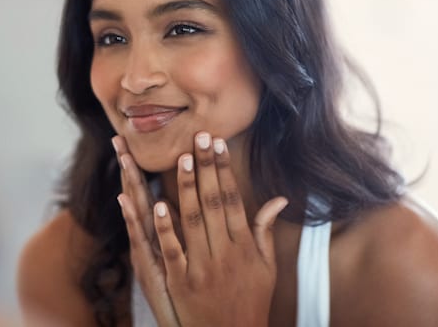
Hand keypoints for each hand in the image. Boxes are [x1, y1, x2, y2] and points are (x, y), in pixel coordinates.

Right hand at [113, 136, 180, 326]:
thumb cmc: (186, 296)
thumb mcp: (182, 260)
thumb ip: (180, 230)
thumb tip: (171, 205)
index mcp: (156, 235)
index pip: (146, 193)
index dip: (136, 169)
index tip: (127, 143)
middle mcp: (147, 241)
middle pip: (136, 197)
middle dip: (128, 168)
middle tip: (118, 139)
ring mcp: (146, 253)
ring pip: (137, 213)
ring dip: (131, 185)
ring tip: (124, 159)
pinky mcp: (150, 269)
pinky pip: (145, 240)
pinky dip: (141, 221)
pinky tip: (135, 201)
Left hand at [155, 132, 286, 326]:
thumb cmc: (251, 301)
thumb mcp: (267, 268)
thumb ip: (265, 231)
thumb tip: (278, 200)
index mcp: (245, 246)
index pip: (233, 199)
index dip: (224, 171)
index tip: (218, 144)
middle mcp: (226, 254)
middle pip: (214, 203)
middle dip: (207, 168)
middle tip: (199, 137)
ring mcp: (203, 268)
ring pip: (194, 222)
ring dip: (188, 189)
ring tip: (183, 159)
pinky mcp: (181, 283)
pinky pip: (173, 251)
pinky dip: (165, 228)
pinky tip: (158, 204)